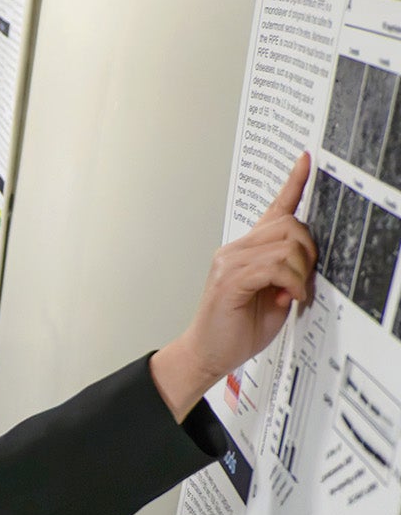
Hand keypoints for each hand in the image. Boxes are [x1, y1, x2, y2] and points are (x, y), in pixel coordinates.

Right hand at [153, 152, 315, 416]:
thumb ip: (288, 275)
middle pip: (289, 224)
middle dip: (308, 250)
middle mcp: (234, 250)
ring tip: (294, 292)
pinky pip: (274, 266)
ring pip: (285, 245)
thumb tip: (303, 264)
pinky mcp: (229, 279)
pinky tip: (289, 296)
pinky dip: (291, 281)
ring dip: (301, 270)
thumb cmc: (234, 330)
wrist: (206, 355)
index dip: (293, 183)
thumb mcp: (274, 298)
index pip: (274, 210)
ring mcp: (229, 262)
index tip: (306, 160)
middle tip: (304, 279)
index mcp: (246, 252)